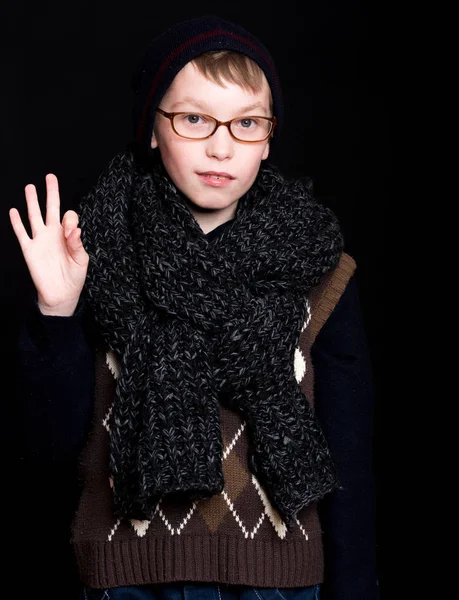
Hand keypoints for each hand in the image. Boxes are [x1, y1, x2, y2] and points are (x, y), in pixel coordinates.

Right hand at [9, 173, 88, 315]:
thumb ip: (77, 244)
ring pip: (34, 216)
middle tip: (50, 177)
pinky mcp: (29, 250)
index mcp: (68, 235)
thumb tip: (74, 229)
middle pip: (51, 208)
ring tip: (30, 187)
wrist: (61, 294)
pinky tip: (13, 211)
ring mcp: (40, 240)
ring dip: (32, 202)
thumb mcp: (82, 260)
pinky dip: (16, 222)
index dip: (70, 219)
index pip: (68, 217)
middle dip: (51, 193)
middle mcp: (53, 234)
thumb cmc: (74, 276)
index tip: (70, 231)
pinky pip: (21, 233)